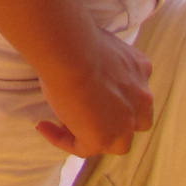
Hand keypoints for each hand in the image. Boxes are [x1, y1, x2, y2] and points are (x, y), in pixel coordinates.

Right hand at [38, 27, 153, 157]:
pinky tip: (44, 126)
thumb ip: (101, 54)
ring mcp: (124, 123)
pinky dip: (63, 140)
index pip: (136, 89)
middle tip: (86, 109)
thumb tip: (80, 51)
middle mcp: (141, 99)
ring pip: (117, 142)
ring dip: (96, 135)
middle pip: (136, 120)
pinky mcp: (101, 138)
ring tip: (67, 123)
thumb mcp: (100, 41)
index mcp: (141, 70)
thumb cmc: (78, 37)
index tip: (90, 85)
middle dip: (116, 119)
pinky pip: (82, 148)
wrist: (73, 52)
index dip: (117, 93)